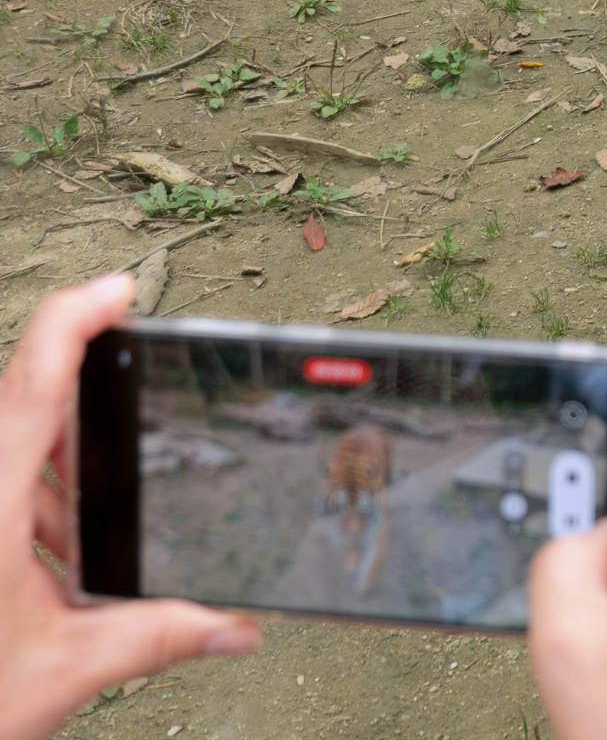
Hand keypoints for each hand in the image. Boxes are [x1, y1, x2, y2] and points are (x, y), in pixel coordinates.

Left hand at [1, 275, 260, 739]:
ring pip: (8, 449)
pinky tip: (51, 554)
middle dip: (80, 395)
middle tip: (129, 392)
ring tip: (84, 514)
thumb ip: (156, 638)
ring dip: (51, 467)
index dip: (77, 319)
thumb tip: (233, 626)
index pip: (34, 380)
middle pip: (22, 402)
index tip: (119, 288)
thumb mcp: (63, 670)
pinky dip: (30, 504)